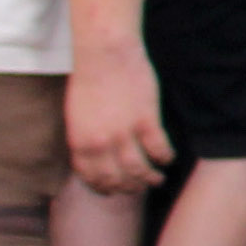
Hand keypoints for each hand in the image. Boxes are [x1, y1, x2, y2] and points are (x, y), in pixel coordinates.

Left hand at [64, 45, 170, 197]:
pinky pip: (159, 148)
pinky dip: (165, 157)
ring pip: (139, 169)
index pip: (92, 177)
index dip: (105, 187)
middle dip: (129, 187)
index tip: (114, 191)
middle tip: (140, 187)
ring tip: (157, 179)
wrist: (103, 54)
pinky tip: (168, 157)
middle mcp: (100, 143)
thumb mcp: (76, 115)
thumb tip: (95, 155)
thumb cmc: (89, 79)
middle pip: (117, 178)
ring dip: (150, 178)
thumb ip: (85, 138)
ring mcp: (124, 133)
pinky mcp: (146, 120)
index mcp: (80, 142)